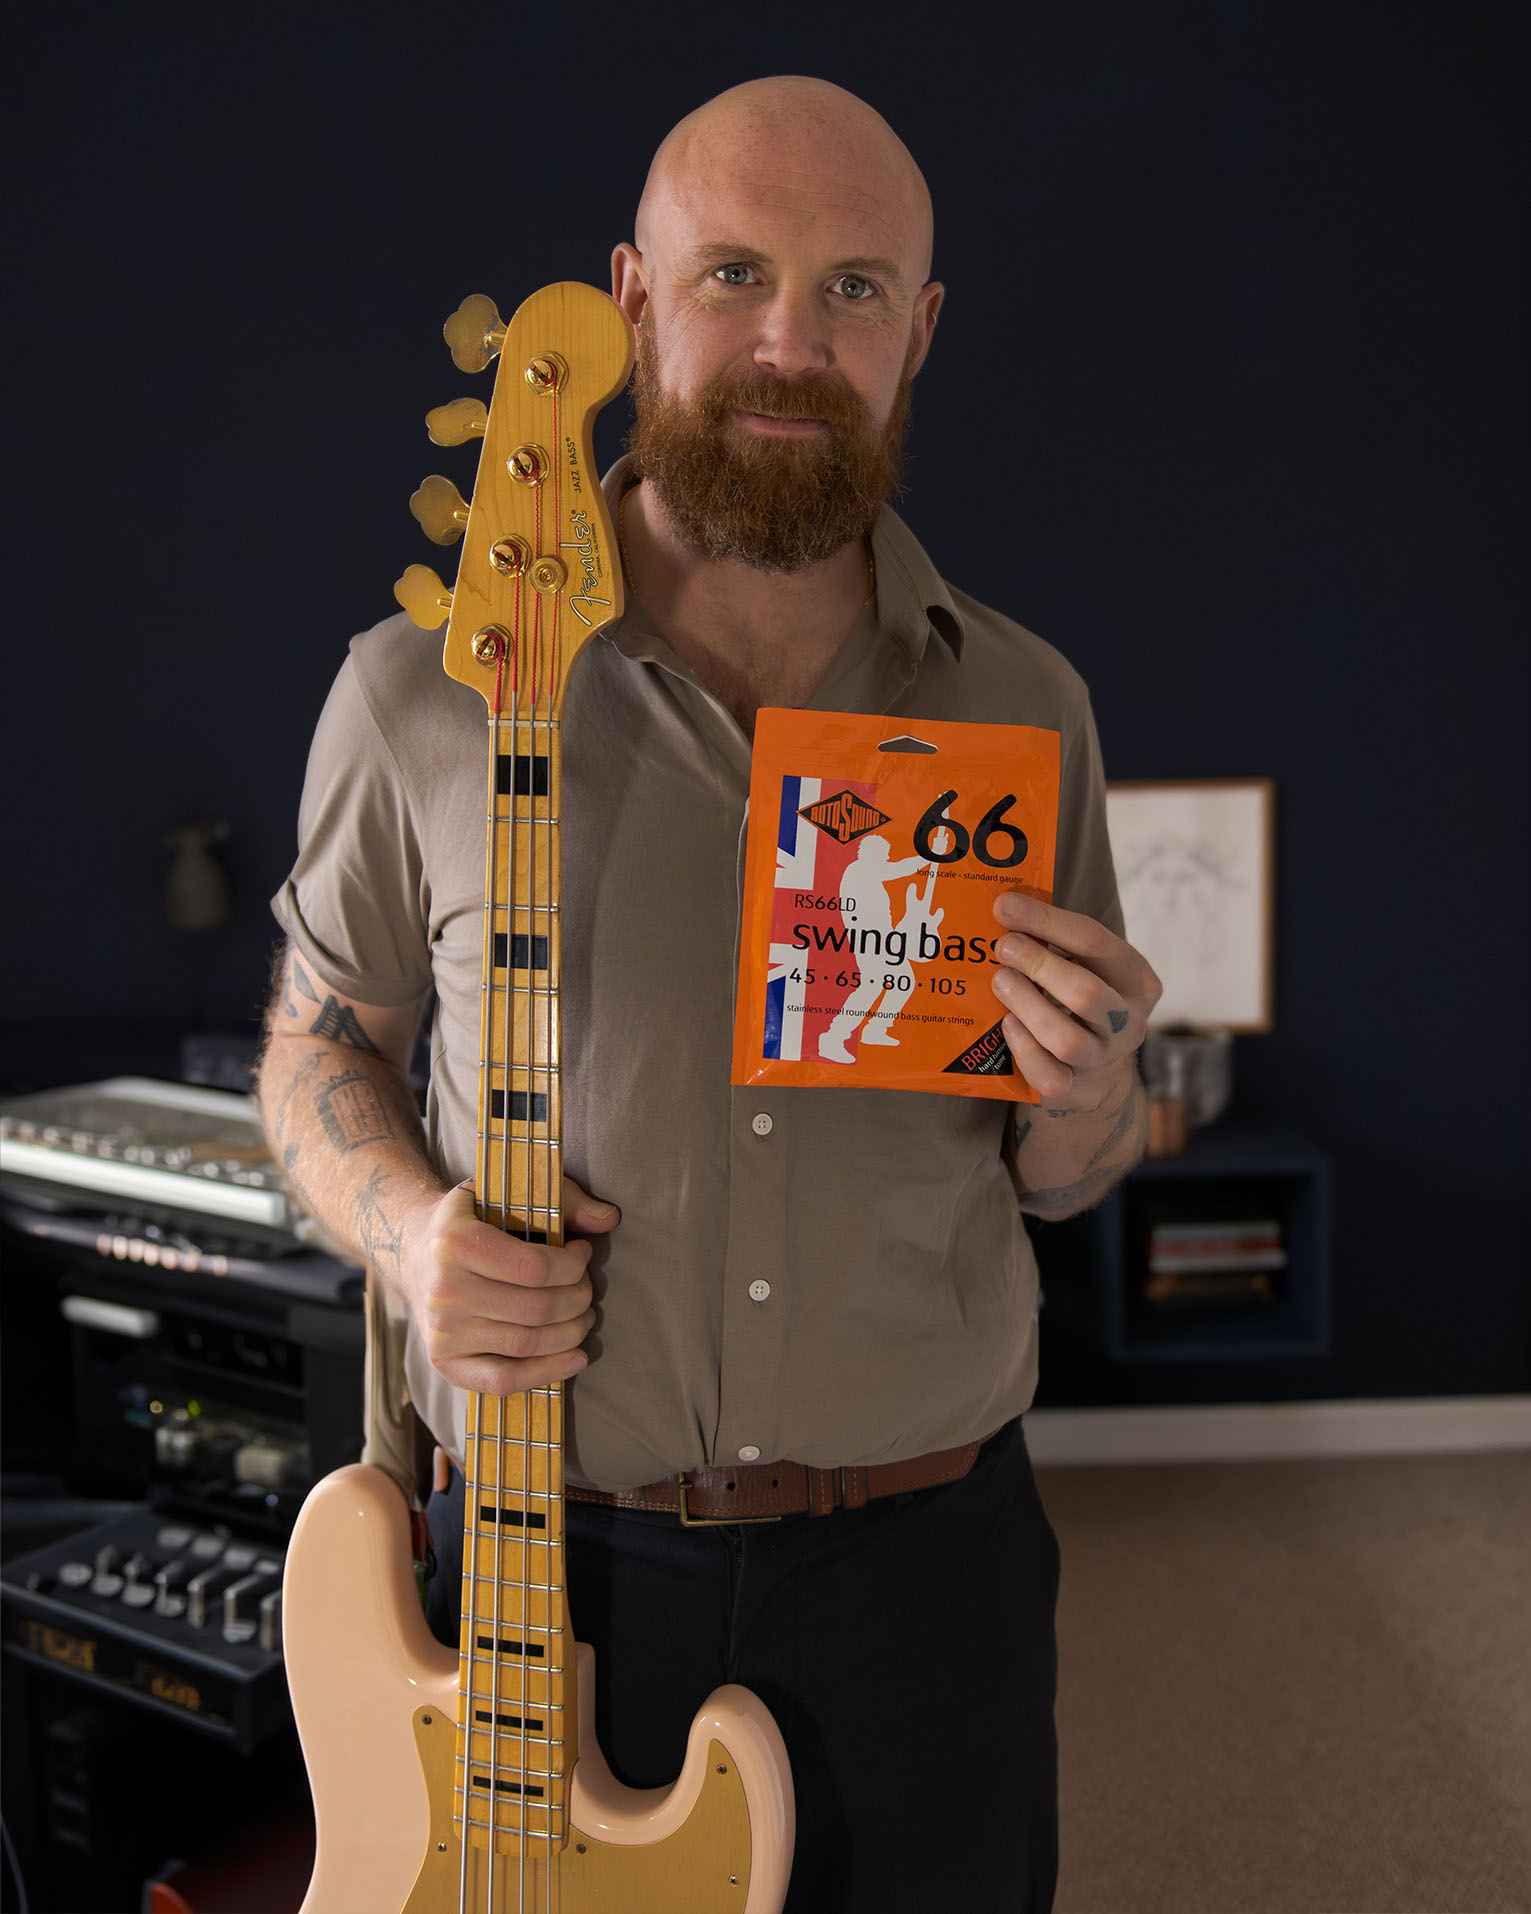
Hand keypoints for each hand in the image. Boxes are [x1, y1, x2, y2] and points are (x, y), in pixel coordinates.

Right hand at [400, 1176, 619, 1392]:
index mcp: (456, 1242)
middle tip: (587, 1289)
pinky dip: (546, 1373)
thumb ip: (564, 1199)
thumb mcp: (509, 1192)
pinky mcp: (444, 1361)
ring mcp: (442, 1330)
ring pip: (526, 1344)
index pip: (535, 1268)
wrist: (415, 1251)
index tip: (583, 1254)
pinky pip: (502, 1380)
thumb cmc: (476, 1218)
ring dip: (571, 1333)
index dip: (574, 1265)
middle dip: (578, 1299)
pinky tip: (577, 1358)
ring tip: (584, 1316)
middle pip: (536, 1309)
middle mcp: (444, 1290)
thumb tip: (609, 1218)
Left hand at [990, 891, 1161, 1112]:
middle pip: (1086, 994)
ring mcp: (1105, 1061)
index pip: (1095, 943)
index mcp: (1137, 980)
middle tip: (1003, 947)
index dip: (1047, 921)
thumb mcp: (1082, 965)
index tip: (1005, 906)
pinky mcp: (1078, 1092)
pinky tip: (1007, 1025)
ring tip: (1000, 982)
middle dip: (1039, 966)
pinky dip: (1024, 1050)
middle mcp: (1130, 1023)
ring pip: (1067, 1040)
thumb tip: (1004, 907)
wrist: (1092, 1074)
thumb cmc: (1078, 1001)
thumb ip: (1054, 939)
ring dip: (1027, 1006)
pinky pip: (1049, 1077)